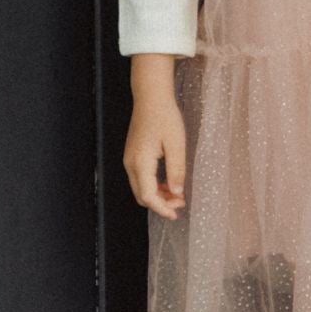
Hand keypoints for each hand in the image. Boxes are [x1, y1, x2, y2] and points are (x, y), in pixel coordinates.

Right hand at [124, 56, 187, 216]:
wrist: (151, 97)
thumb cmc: (165, 116)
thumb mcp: (176, 144)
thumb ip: (176, 170)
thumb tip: (177, 193)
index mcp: (141, 162)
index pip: (148, 196)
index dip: (162, 208)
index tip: (176, 214)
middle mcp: (130, 163)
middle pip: (142, 196)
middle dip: (160, 204)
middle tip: (181, 203)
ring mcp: (130, 159)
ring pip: (141, 188)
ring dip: (158, 196)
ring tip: (177, 194)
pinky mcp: (133, 155)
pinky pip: (141, 178)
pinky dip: (154, 186)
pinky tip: (168, 183)